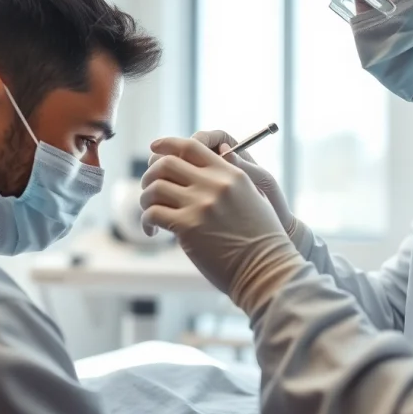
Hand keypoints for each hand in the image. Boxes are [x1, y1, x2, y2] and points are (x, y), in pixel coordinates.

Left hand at [140, 137, 303, 313]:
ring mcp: (201, 204)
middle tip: (150, 190)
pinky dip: (147, 221)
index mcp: (230, 173)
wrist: (266, 269)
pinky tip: (153, 231)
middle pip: (166, 163)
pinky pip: (153, 213)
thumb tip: (208, 161)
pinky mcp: (188, 227)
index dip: (167, 145)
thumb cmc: (261, 238)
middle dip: (151, 174)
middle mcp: (214, 184)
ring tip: (150, 212)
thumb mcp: (254, 196)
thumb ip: (231, 176)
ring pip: (155, 187)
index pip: (191, 146)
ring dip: (146, 199)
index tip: (153, 149)